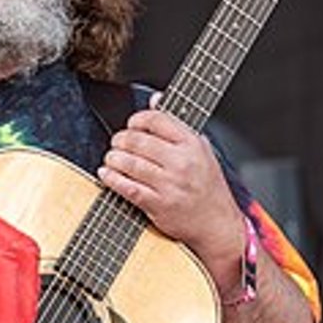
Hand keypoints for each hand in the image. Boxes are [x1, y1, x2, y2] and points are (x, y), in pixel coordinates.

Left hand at [98, 105, 244, 283]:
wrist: (216, 223)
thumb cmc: (208, 186)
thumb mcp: (201, 149)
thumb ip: (177, 125)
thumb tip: (155, 99)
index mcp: (192, 144)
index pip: (157, 120)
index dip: (137, 119)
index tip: (131, 124)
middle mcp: (181, 163)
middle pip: (138, 140)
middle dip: (120, 139)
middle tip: (116, 142)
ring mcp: (169, 184)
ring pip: (130, 163)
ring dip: (113, 158)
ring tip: (111, 157)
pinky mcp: (158, 204)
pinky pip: (127, 187)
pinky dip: (112, 178)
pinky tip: (106, 173)